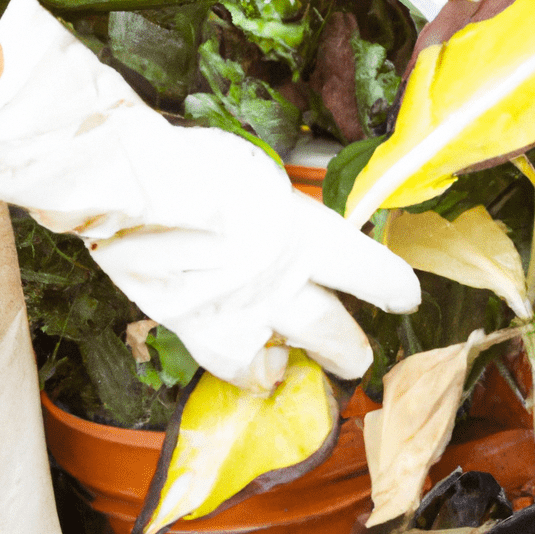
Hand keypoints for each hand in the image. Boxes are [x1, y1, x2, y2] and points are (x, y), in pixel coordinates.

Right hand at [0, 0, 419, 388]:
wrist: (129, 188)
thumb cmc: (194, 165)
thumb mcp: (263, 179)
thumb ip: (289, 216)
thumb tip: (295, 229)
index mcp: (310, 235)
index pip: (372, 274)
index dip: (393, 288)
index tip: (404, 296)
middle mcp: (286, 283)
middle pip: (337, 333)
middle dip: (351, 346)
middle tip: (357, 352)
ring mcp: (245, 315)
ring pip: (291, 359)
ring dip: (303, 362)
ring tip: (300, 364)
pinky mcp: (201, 332)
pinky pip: (238, 367)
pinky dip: (249, 368)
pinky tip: (253, 364)